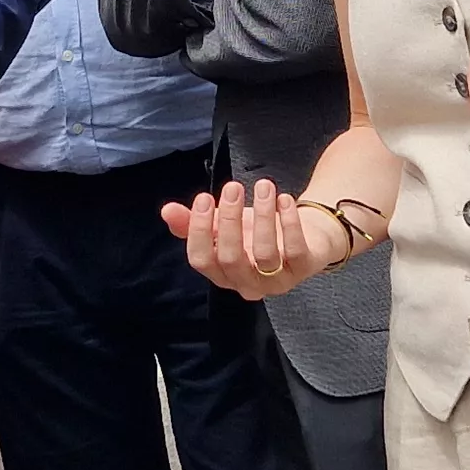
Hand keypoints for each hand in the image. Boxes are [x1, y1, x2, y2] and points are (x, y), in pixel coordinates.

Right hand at [161, 178, 353, 298]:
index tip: (203, 197)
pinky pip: (295, 249)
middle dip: (229, 219)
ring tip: (264, 185)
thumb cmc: (256, 232)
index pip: (201, 259)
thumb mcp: (222, 225)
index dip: (198, 230)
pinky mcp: (302, 269)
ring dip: (263, 216)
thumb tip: (167, 211)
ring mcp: (276, 280)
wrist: (303, 235)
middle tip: (233, 186)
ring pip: (265, 254)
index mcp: (222, 273)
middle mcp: (247, 283)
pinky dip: (290, 222)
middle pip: (231, 258)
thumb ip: (193, 221)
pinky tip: (284, 199)